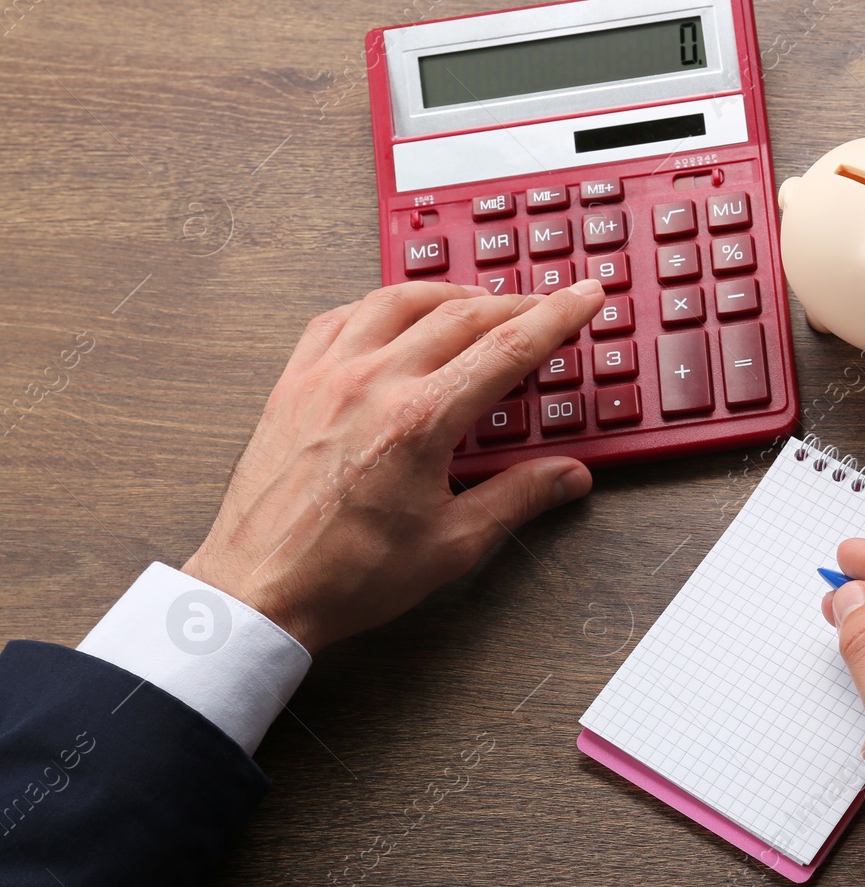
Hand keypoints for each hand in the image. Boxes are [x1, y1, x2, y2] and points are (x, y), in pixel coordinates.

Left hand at [182, 279, 606, 653]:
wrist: (258, 593)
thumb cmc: (345, 575)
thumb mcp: (451, 544)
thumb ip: (517, 498)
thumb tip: (567, 475)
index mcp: (420, 421)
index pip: (507, 348)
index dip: (556, 316)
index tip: (584, 296)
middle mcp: (372, 383)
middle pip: (460, 314)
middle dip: (514, 303)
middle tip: (545, 305)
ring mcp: (327, 377)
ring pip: (397, 300)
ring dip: (447, 293)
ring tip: (478, 301)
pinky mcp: (293, 384)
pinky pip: (339, 318)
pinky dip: (378, 306)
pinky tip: (393, 316)